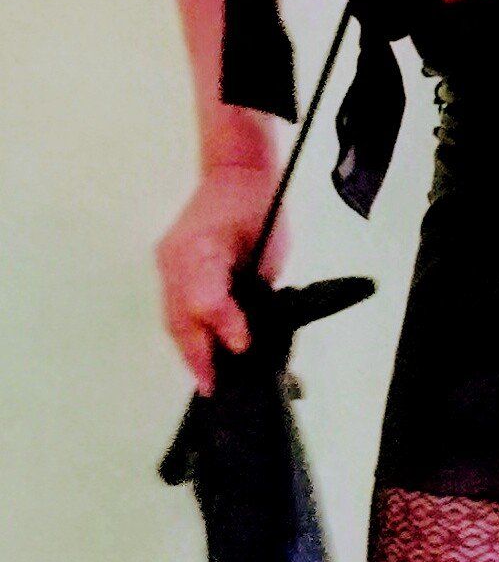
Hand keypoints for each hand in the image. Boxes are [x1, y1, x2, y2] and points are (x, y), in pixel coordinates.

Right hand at [154, 165, 289, 395]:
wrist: (236, 174)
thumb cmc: (261, 208)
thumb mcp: (270, 248)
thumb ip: (257, 290)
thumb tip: (250, 333)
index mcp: (202, 246)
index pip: (204, 298)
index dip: (223, 325)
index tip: (242, 347)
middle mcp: (175, 257)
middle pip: (178, 317)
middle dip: (197, 356)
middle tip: (214, 387)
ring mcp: (166, 262)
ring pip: (171, 317)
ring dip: (189, 350)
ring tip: (208, 380)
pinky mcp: (167, 267)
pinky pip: (173, 307)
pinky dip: (186, 333)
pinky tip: (201, 356)